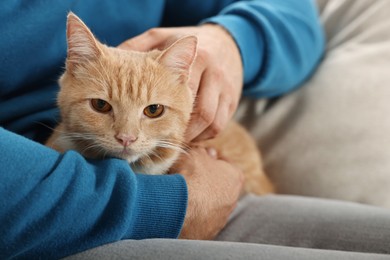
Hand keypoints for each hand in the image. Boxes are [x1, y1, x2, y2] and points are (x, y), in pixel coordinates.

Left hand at [118, 25, 242, 141]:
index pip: (184, 90)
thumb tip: (112, 57)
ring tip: (173, 141)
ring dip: (192, 136)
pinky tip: (187, 135)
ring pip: (212, 122)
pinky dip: (203, 135)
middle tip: (160, 139)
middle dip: (181, 130)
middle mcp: (215, 76)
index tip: (146, 119)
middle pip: (203, 112)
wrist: (227, 42)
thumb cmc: (186, 40)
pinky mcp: (232, 101)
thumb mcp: (163, 37)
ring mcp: (227, 90)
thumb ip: (139, 46)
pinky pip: (219, 125)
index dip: (167, 108)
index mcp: (199, 58)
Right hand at [170, 147, 243, 239]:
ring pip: (211, 205)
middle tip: (190, 175)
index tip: (201, 158)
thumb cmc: (190, 175)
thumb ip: (203, 152)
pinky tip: (180, 208)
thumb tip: (206, 152)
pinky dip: (193, 214)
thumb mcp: (195, 153)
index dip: (212, 159)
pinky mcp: (208, 232)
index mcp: (235, 176)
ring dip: (200, 200)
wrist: (179, 206)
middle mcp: (233, 199)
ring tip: (182, 193)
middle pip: (220, 186)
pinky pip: (201, 219)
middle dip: (207, 180)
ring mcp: (221, 218)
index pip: (226, 164)